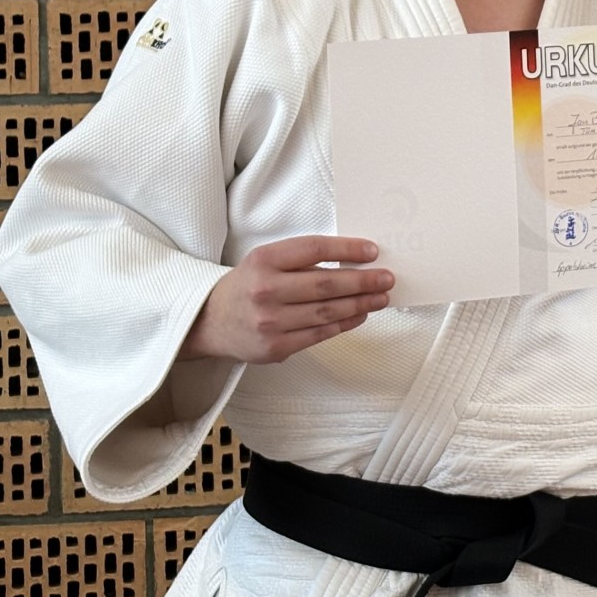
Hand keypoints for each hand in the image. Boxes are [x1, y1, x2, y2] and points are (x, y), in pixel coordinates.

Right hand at [180, 235, 393, 364]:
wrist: (210, 322)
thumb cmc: (247, 286)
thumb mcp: (265, 261)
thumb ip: (301, 260)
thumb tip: (353, 261)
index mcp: (263, 260)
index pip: (314, 249)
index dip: (347, 249)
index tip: (372, 251)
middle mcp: (265, 290)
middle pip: (326, 284)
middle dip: (363, 281)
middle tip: (387, 278)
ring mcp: (270, 322)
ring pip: (327, 312)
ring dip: (361, 304)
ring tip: (381, 297)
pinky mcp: (275, 347)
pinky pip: (320, 334)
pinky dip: (345, 323)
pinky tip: (360, 314)